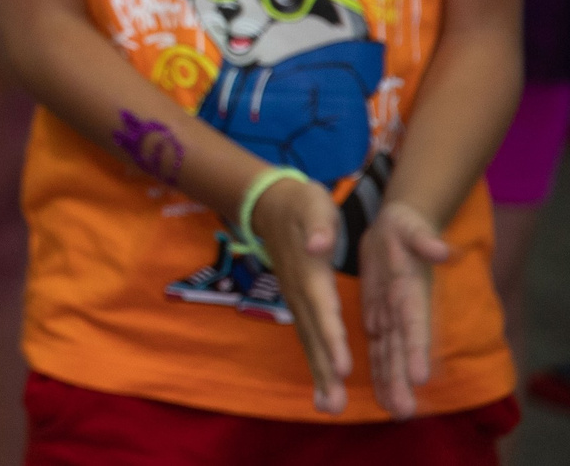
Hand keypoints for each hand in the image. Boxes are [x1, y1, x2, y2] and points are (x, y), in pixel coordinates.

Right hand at [251, 173, 354, 413]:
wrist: (268, 203)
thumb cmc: (300, 203)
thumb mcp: (313, 204)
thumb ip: (319, 224)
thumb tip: (321, 245)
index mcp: (310, 271)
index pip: (322, 308)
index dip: (332, 338)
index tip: (341, 367)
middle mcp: (300, 292)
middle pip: (312, 336)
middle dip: (324, 371)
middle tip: (334, 405)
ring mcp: (296, 299)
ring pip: (308, 342)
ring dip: (319, 375)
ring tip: (329, 407)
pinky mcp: (299, 304)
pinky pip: (307, 338)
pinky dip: (316, 364)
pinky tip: (324, 386)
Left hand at [360, 201, 450, 418]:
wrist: (396, 228)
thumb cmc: (407, 227)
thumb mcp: (411, 228)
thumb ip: (424, 240)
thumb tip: (442, 250)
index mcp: (411, 291)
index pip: (415, 324)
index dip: (417, 350)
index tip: (419, 377)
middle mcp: (403, 310)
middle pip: (403, 349)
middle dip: (402, 379)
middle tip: (402, 410)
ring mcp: (391, 316)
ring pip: (390, 354)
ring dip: (391, 381)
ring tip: (395, 411)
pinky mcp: (377, 315)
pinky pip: (377, 346)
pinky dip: (378, 368)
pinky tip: (379, 392)